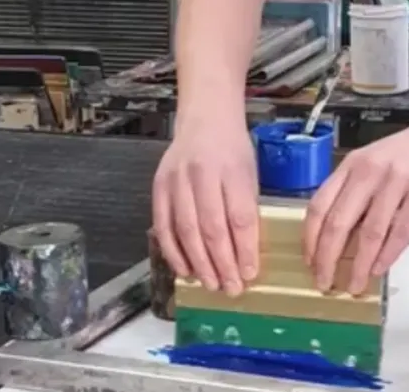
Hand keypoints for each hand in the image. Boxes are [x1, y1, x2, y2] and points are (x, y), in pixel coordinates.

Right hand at [152, 119, 259, 294]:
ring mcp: (177, 181)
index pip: (240, 217)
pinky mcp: (158, 187)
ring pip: (186, 230)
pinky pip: (163, 226)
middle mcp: (203, 175)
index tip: (250, 274)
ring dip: (199, 263)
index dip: (244, 250)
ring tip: (211, 284)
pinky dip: (173, 252)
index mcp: (232, 170)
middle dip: (222, 264)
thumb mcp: (249, 173)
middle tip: (230, 288)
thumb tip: (246, 253)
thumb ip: (246, 208)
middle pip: (212, 228)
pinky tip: (185, 270)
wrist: (205, 119)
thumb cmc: (233, 149)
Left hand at [303, 120, 408, 294]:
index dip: (310, 238)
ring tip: (354, 286)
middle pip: (338, 222)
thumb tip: (338, 233)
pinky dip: (388, 255)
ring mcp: (396, 181)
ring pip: (369, 232)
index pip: (319, 205)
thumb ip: (356, 191)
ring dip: (359, 265)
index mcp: (352, 165)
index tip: (309, 262)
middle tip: (324, 283)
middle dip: (327, 259)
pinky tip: (380, 270)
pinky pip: (401, 230)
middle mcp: (369, 172)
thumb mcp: (374, 162)